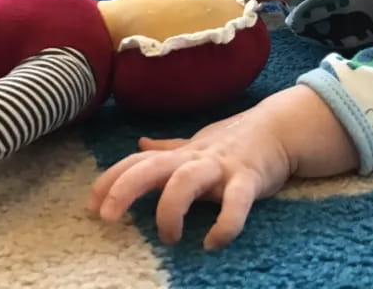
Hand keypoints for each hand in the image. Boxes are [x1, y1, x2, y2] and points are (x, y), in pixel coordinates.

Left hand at [88, 85, 358, 248]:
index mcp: (182, 154)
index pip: (137, 161)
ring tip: (169, 237)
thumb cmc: (236, 141)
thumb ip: (169, 149)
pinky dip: (224, 224)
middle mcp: (196, 158)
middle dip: (125, 188)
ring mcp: (222, 167)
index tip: (90, 204)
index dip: (110, 180)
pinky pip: (236, 202)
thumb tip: (139, 144)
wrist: (282, 129)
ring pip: (186, 180)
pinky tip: (212, 242)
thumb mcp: (198, 144)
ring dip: (169, 209)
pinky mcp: (249, 179)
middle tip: (106, 217)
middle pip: (152, 167)